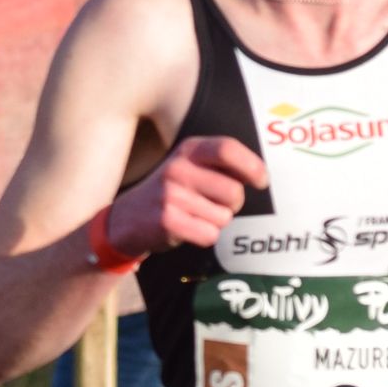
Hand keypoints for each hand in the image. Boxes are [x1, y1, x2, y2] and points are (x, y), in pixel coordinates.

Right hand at [104, 135, 266, 256]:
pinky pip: (209, 235)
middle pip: (234, 191)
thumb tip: (261, 174)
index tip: (262, 181)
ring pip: (223, 217)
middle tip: (216, 206)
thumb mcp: (188, 166)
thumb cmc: (170, 192)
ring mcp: (170, 194)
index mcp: (188, 150)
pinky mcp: (167, 221)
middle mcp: (178, 168)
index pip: (228, 149)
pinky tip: (188, 229)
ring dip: (217, 222)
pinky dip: (205, 237)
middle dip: (234, 205)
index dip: (252, 166)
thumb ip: (220, 165)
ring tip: (195, 217)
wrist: (126, 219)